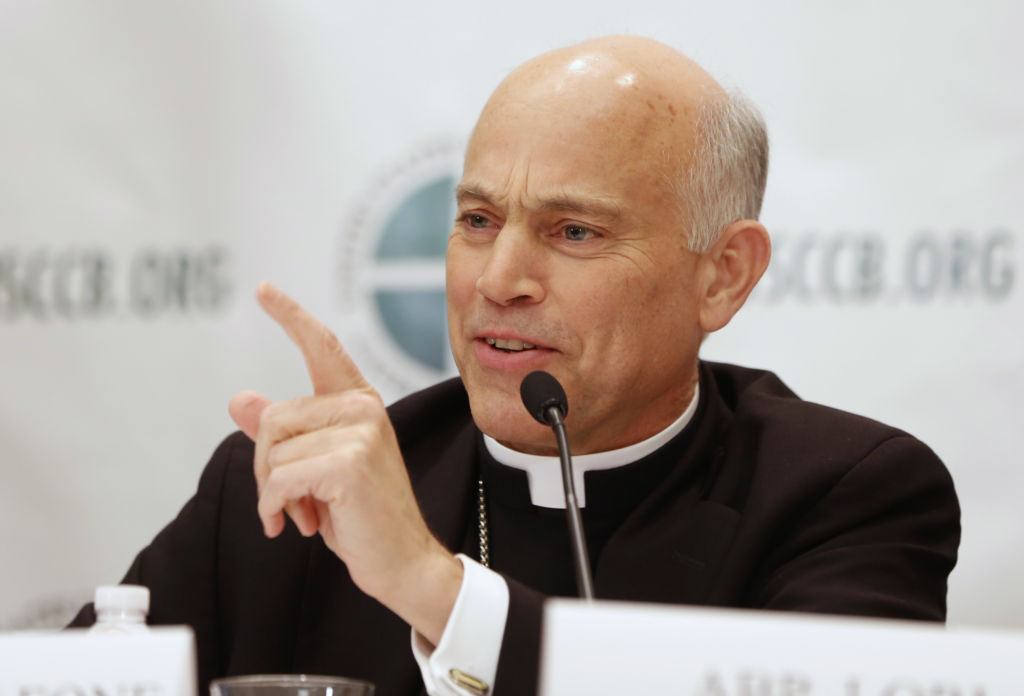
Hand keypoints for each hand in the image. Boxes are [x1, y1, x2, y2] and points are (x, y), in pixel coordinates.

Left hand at [228, 282, 462, 643]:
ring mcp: (360, 431)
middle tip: (288, 501)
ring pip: (274, 451)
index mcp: (358, 402)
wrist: (402, 560)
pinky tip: (299, 525)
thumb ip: (281, 432)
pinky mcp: (349, 462)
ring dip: (274, 494)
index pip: (321, 347)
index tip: (263, 289)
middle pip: (274, 418)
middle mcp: (363, 407)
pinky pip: (280, 479)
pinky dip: (275, 508)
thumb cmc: (362, 513)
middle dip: (266, 466)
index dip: (291, 315)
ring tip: (306, 514)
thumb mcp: (316, 467)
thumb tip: (240, 399)